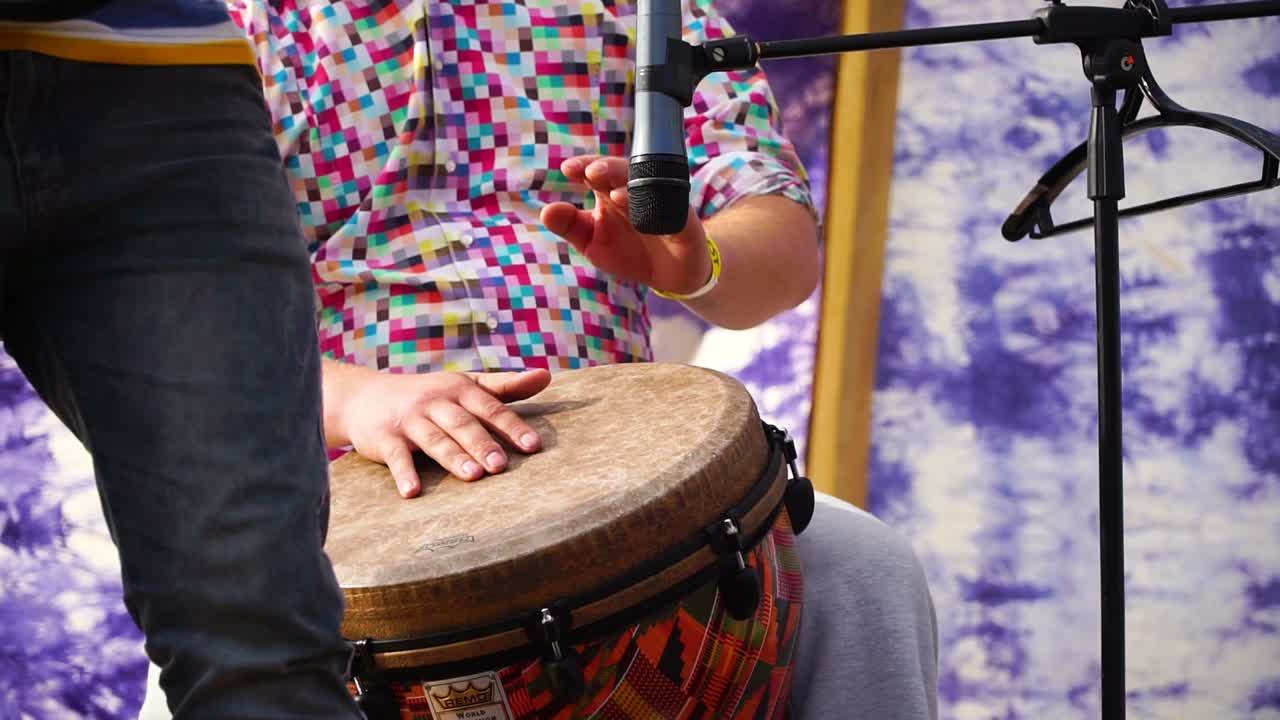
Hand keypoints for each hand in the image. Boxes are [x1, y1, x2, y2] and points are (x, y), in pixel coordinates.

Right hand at [333, 368, 551, 497]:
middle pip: (463, 424)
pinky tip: (413, 492)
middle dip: (483, 444)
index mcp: (460, 389)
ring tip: (473, 476)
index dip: (512, 426)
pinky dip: (404, 474)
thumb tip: (546, 376)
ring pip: (434, 440)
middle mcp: (436, 402)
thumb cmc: (429, 396)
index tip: (533, 445)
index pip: (490, 408)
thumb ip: (506, 387)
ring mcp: (409, 420)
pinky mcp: (385, 438)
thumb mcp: (465, 386)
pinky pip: (396, 457)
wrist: (365, 397)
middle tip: (502, 466)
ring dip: (453, 458)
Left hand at [540, 156, 712, 296]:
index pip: (596, 170)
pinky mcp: (683, 221)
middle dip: (608, 169)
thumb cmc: (629, 251)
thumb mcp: (592, 242)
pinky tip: (646, 216)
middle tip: (592, 172)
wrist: (670, 274)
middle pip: (623, 170)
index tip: (567, 169)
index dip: (584, 166)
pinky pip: (674, 211)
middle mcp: (636, 191)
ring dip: (633, 188)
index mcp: (610, 191)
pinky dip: (660, 212)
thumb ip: (569, 226)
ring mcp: (661, 204)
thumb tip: (545, 211)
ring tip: (615, 196)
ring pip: (649, 186)